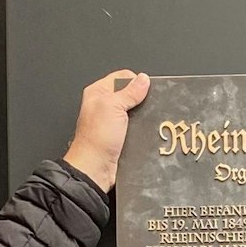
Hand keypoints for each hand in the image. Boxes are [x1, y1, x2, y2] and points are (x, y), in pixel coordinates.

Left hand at [62, 70, 149, 191]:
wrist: (95, 169)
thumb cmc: (96, 139)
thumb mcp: (113, 107)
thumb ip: (129, 92)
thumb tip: (143, 79)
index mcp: (98, 92)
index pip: (122, 77)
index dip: (136, 81)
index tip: (146, 90)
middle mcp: (105, 105)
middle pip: (130, 94)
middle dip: (142, 99)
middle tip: (150, 105)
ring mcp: (113, 122)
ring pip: (136, 111)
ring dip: (144, 115)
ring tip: (150, 119)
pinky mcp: (120, 136)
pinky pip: (137, 127)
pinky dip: (143, 129)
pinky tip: (147, 131)